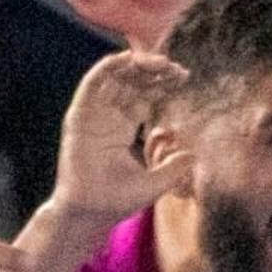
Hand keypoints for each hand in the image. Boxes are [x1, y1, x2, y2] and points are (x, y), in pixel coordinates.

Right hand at [44, 47, 192, 223]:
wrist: (90, 212)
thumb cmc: (117, 202)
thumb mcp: (155, 183)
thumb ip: (174, 169)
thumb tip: (192, 155)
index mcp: (123, 128)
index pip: (144, 96)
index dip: (163, 83)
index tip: (184, 77)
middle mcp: (108, 117)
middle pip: (131, 82)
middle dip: (154, 70)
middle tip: (175, 68)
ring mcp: (93, 115)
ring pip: (114, 77)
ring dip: (136, 64)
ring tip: (159, 62)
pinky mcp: (79, 116)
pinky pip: (92, 84)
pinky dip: (108, 68)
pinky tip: (129, 59)